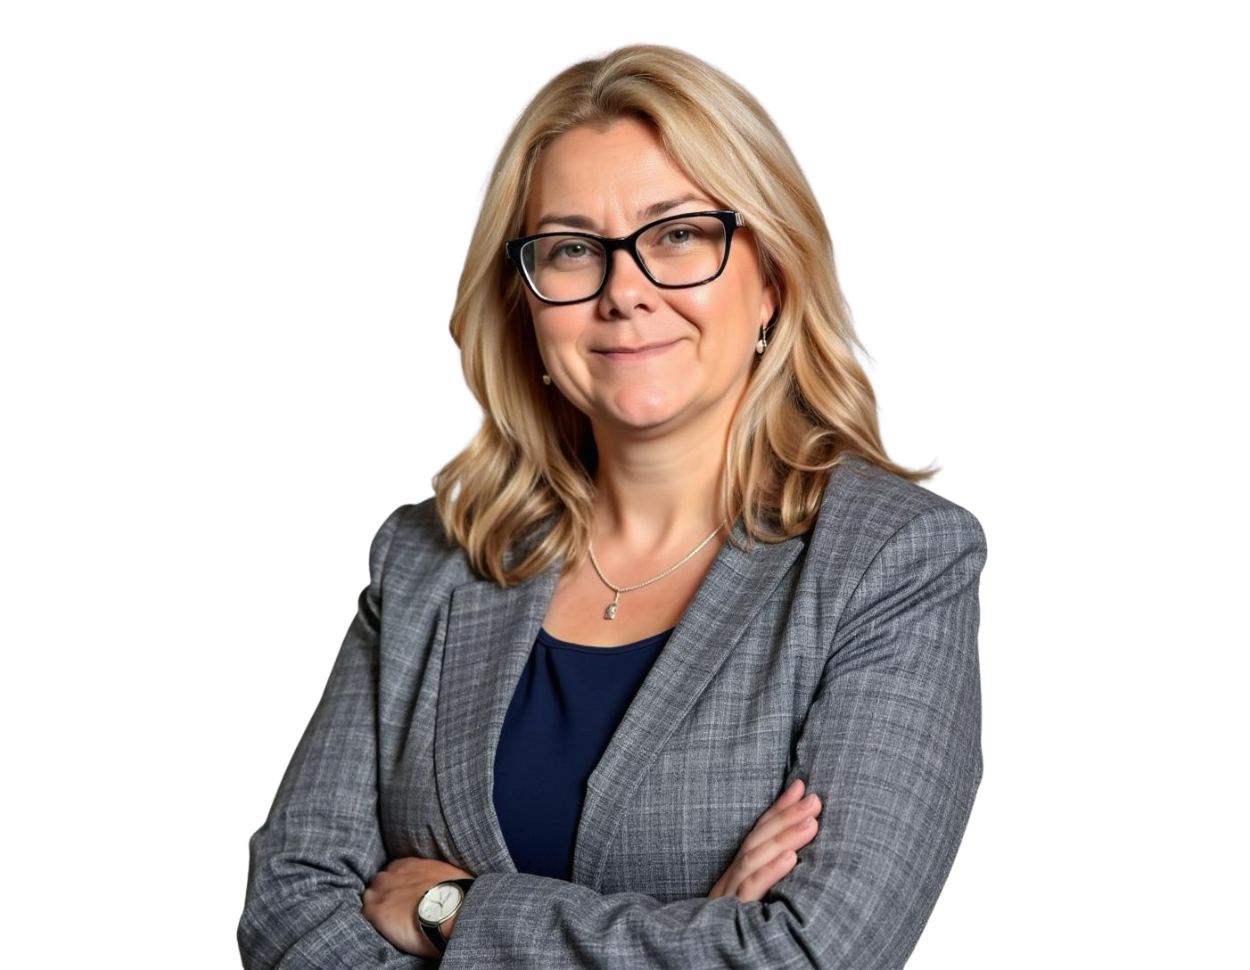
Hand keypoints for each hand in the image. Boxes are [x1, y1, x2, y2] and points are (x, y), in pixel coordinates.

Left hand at [362, 856, 475, 958]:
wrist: (451, 908)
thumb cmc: (455, 893)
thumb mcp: (446, 875)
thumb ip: (434, 876)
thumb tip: (441, 885)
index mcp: (409, 864)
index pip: (394, 870)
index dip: (398, 884)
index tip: (404, 894)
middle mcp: (392, 873)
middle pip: (380, 882)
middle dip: (385, 893)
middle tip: (397, 908)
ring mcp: (381, 891)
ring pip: (370, 897)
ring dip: (378, 906)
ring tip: (389, 921)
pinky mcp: (376, 910)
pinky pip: (365, 913)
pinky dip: (372, 920)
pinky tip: (383, 929)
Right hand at [707, 778, 821, 900]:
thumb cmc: (741, 943)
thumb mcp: (760, 900)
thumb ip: (775, 874)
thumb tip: (802, 850)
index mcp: (736, 875)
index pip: (758, 834)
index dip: (779, 809)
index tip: (801, 787)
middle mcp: (730, 880)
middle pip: (756, 840)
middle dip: (786, 817)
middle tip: (814, 801)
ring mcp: (729, 896)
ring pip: (753, 859)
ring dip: (784, 838)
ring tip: (811, 823)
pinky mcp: (734, 912)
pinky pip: (751, 888)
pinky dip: (770, 871)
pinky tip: (791, 858)